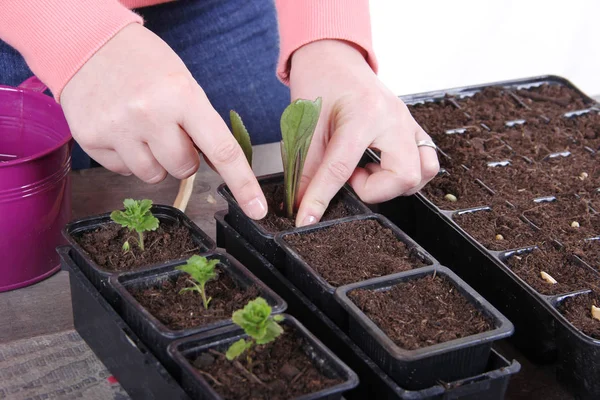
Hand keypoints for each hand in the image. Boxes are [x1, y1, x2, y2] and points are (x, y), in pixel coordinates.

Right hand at [61, 24, 266, 219]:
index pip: (222, 150)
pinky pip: (123, 171)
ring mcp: (117, 128)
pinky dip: (127, 157)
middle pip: (184, 169)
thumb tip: (220, 167)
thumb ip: (202, 125)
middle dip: (182, 156)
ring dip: (154, 159)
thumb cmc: (145, 64)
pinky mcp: (91, 139)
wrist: (89, 44)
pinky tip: (120, 129)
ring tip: (141, 127)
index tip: (257, 209)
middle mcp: (150, 114)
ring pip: (153, 176)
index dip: (243, 183)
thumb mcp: (184, 84)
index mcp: (182, 96)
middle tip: (168, 128)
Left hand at [289, 40, 439, 226]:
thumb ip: (306, 166)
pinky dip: (404, 173)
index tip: (308, 219)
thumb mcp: (307, 124)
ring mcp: (407, 122)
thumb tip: (301, 202)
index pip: (342, 168)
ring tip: (365, 171)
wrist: (335, 56)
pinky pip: (426, 160)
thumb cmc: (320, 80)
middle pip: (404, 176)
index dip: (321, 199)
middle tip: (350, 178)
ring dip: (393, 183)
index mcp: (364, 114)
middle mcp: (394, 118)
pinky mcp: (412, 127)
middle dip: (374, 190)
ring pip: (423, 172)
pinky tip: (380, 166)